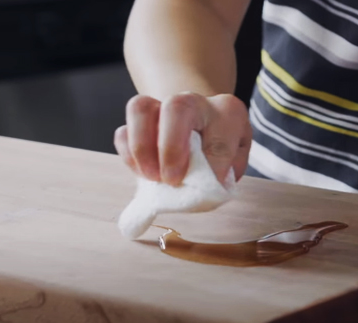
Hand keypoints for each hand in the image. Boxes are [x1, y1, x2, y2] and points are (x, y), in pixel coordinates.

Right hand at [114, 92, 251, 185]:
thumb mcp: (234, 163)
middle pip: (176, 106)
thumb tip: (203, 186)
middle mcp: (195, 102)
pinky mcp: (139, 120)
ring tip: (152, 178)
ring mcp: (163, 105)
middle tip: (172, 180)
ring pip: (140, 108)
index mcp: (228, 112)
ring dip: (142, 149)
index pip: (220, 137)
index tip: (210, 186)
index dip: (213, 167)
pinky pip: (123, 131)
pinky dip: (128, 156)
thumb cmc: (222, 152)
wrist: (205, 128)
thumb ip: (224, 173)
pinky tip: (143, 172)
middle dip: (170, 148)